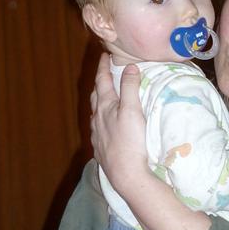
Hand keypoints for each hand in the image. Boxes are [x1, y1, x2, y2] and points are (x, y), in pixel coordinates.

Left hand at [90, 53, 147, 192]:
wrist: (126, 174)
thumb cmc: (131, 141)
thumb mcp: (133, 110)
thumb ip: (130, 88)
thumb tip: (130, 67)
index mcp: (104, 106)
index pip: (102, 81)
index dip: (104, 67)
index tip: (105, 55)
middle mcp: (97, 118)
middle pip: (96, 95)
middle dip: (100, 82)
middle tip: (105, 73)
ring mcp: (97, 134)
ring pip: (95, 113)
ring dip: (100, 102)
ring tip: (105, 97)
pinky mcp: (101, 148)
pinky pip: (98, 128)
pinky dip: (102, 120)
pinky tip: (106, 126)